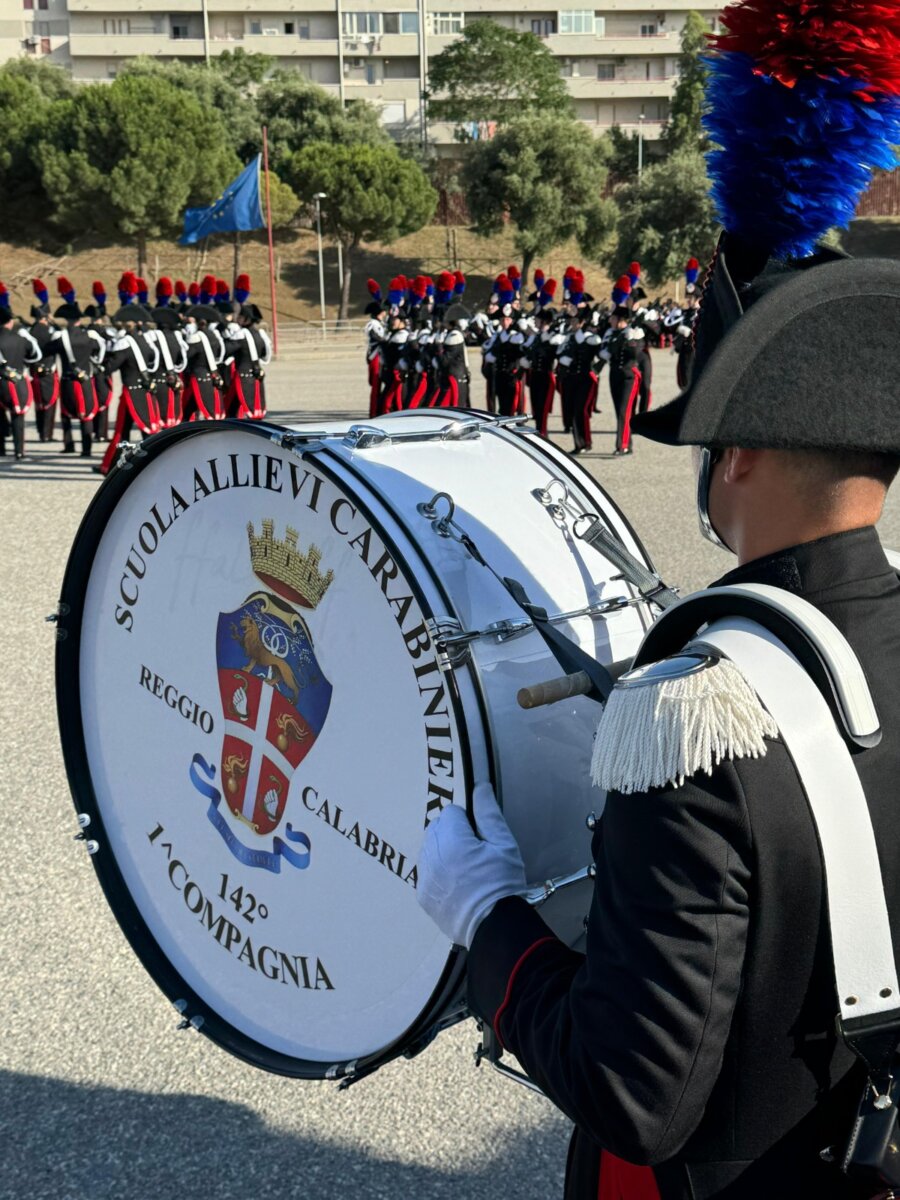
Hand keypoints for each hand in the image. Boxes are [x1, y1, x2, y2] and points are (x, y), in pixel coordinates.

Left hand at [417, 783, 527, 948]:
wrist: (494, 927)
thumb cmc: (502, 883)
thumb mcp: (504, 845)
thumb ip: (488, 813)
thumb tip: (479, 786)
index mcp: (452, 840)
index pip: (450, 812)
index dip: (467, 821)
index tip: (480, 838)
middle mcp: (432, 856)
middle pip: (435, 828)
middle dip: (452, 833)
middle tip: (473, 851)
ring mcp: (424, 877)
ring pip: (427, 848)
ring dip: (442, 850)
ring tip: (464, 868)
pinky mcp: (422, 895)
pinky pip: (425, 871)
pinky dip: (436, 872)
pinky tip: (455, 883)